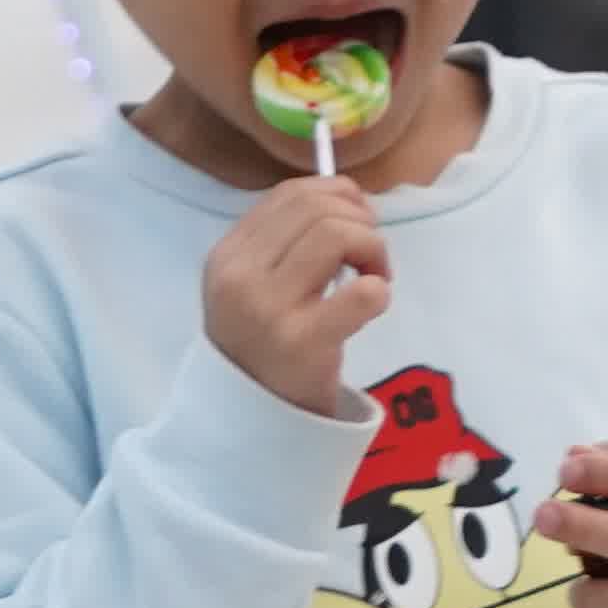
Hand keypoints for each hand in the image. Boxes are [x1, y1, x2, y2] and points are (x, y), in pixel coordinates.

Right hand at [201, 173, 389, 416]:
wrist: (255, 416)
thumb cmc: (267, 340)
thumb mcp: (256, 282)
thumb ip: (290, 235)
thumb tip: (348, 191)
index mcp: (227, 257)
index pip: (290, 194)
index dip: (337, 196)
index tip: (356, 222)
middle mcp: (239, 279)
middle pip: (318, 208)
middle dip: (361, 221)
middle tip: (369, 257)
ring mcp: (268, 310)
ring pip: (338, 233)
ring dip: (373, 249)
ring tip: (371, 278)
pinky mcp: (303, 342)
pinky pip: (363, 292)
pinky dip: (380, 291)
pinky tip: (371, 306)